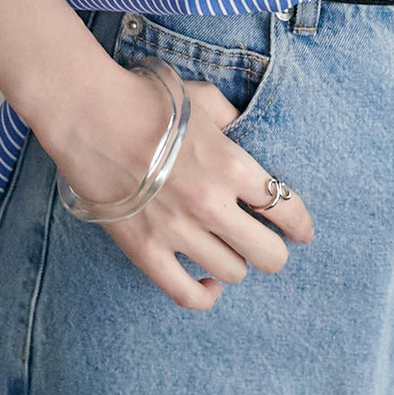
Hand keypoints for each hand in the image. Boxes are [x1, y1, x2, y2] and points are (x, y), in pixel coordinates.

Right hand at [51, 67, 314, 310]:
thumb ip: (233, 119)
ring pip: (232, 273)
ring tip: (230, 252)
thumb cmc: (148, 100)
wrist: (90, 114)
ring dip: (237, 265)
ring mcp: (178, 232)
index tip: (303, 231)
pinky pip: (186, 294)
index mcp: (232, 165)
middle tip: (268, 245)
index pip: (285, 207)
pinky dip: (204, 295)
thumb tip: (244, 131)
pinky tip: (208, 283)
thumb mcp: (205, 99)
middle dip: (274, 251)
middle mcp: (212, 204)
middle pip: (267, 253)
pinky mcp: (146, 252)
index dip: (300, 224)